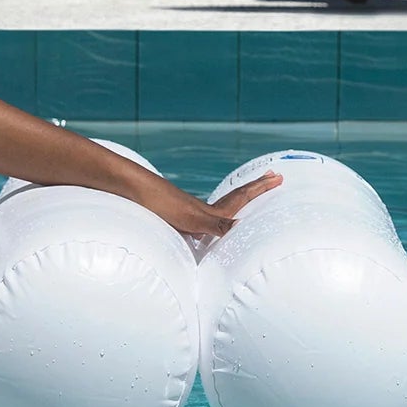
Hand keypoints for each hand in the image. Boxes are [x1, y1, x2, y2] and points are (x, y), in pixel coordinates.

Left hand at [142, 169, 280, 239]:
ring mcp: (186, 213)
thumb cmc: (158, 204)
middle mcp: (201, 210)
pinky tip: (200, 231)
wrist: (127, 191)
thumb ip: (218, 225)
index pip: (242, 197)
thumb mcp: (192, 219)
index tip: (279, 176)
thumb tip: (244, 229)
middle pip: (234, 198)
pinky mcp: (171, 218)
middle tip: (272, 177)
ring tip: (244, 200)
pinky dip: (208, 221)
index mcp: (210, 211)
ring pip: (217, 208)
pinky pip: (199, 219)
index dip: (260, 189)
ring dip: (234, 203)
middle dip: (254, 190)